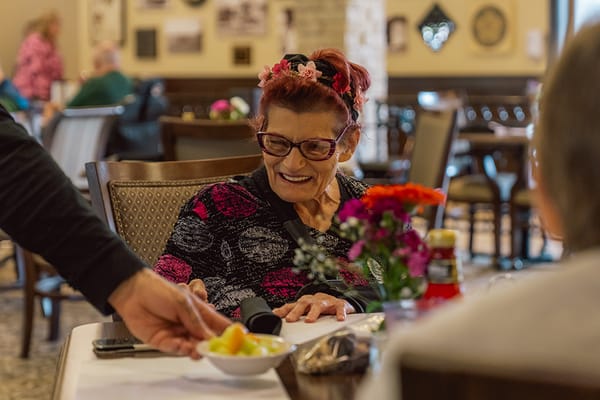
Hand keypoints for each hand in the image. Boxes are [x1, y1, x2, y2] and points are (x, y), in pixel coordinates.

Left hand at [108, 269, 230, 358]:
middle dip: (211, 345)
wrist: (131, 292)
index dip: (228, 333)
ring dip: (196, 349)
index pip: (217, 324)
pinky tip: (185, 347)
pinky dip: (181, 349)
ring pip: (191, 346)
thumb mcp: (182, 302)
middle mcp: (189, 324)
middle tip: (215, 351)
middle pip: (205, 339)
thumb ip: (196, 321)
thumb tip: (209, 336)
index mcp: (198, 310)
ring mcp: (177, 333)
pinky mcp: (163, 341)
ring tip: (199, 350)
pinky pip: (175, 349)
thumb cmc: (158, 289)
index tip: (236, 342)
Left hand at [272, 292, 354, 322]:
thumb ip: (292, 311)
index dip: (283, 310)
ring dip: (314, 312)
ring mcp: (326, 301)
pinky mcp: (339, 304)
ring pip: (319, 305)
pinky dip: (339, 313)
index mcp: (304, 302)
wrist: (339, 302)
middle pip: (303, 303)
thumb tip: (274, 314)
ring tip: (309, 321)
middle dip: (296, 311)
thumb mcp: (306, 309)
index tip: (275, 315)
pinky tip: (340, 319)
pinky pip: (339, 307)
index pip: (292, 305)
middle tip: (290, 320)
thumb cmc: (319, 307)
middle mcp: (313, 300)